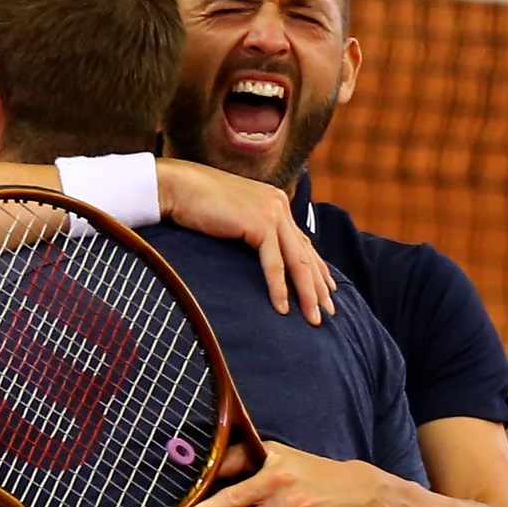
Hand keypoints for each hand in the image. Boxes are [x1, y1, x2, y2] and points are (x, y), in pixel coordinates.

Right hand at [156, 159, 335, 324]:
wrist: (177, 187)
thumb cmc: (196, 204)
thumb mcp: (233, 217)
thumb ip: (251, 230)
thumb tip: (260, 254)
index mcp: (275, 203)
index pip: (302, 242)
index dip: (317, 268)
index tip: (328, 290)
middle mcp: (279, 206)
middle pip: (305, 254)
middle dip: (318, 287)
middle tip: (330, 312)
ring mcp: (271, 213)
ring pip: (297, 261)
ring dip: (307, 294)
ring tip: (314, 319)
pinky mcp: (259, 223)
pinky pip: (274, 264)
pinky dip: (279, 289)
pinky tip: (282, 309)